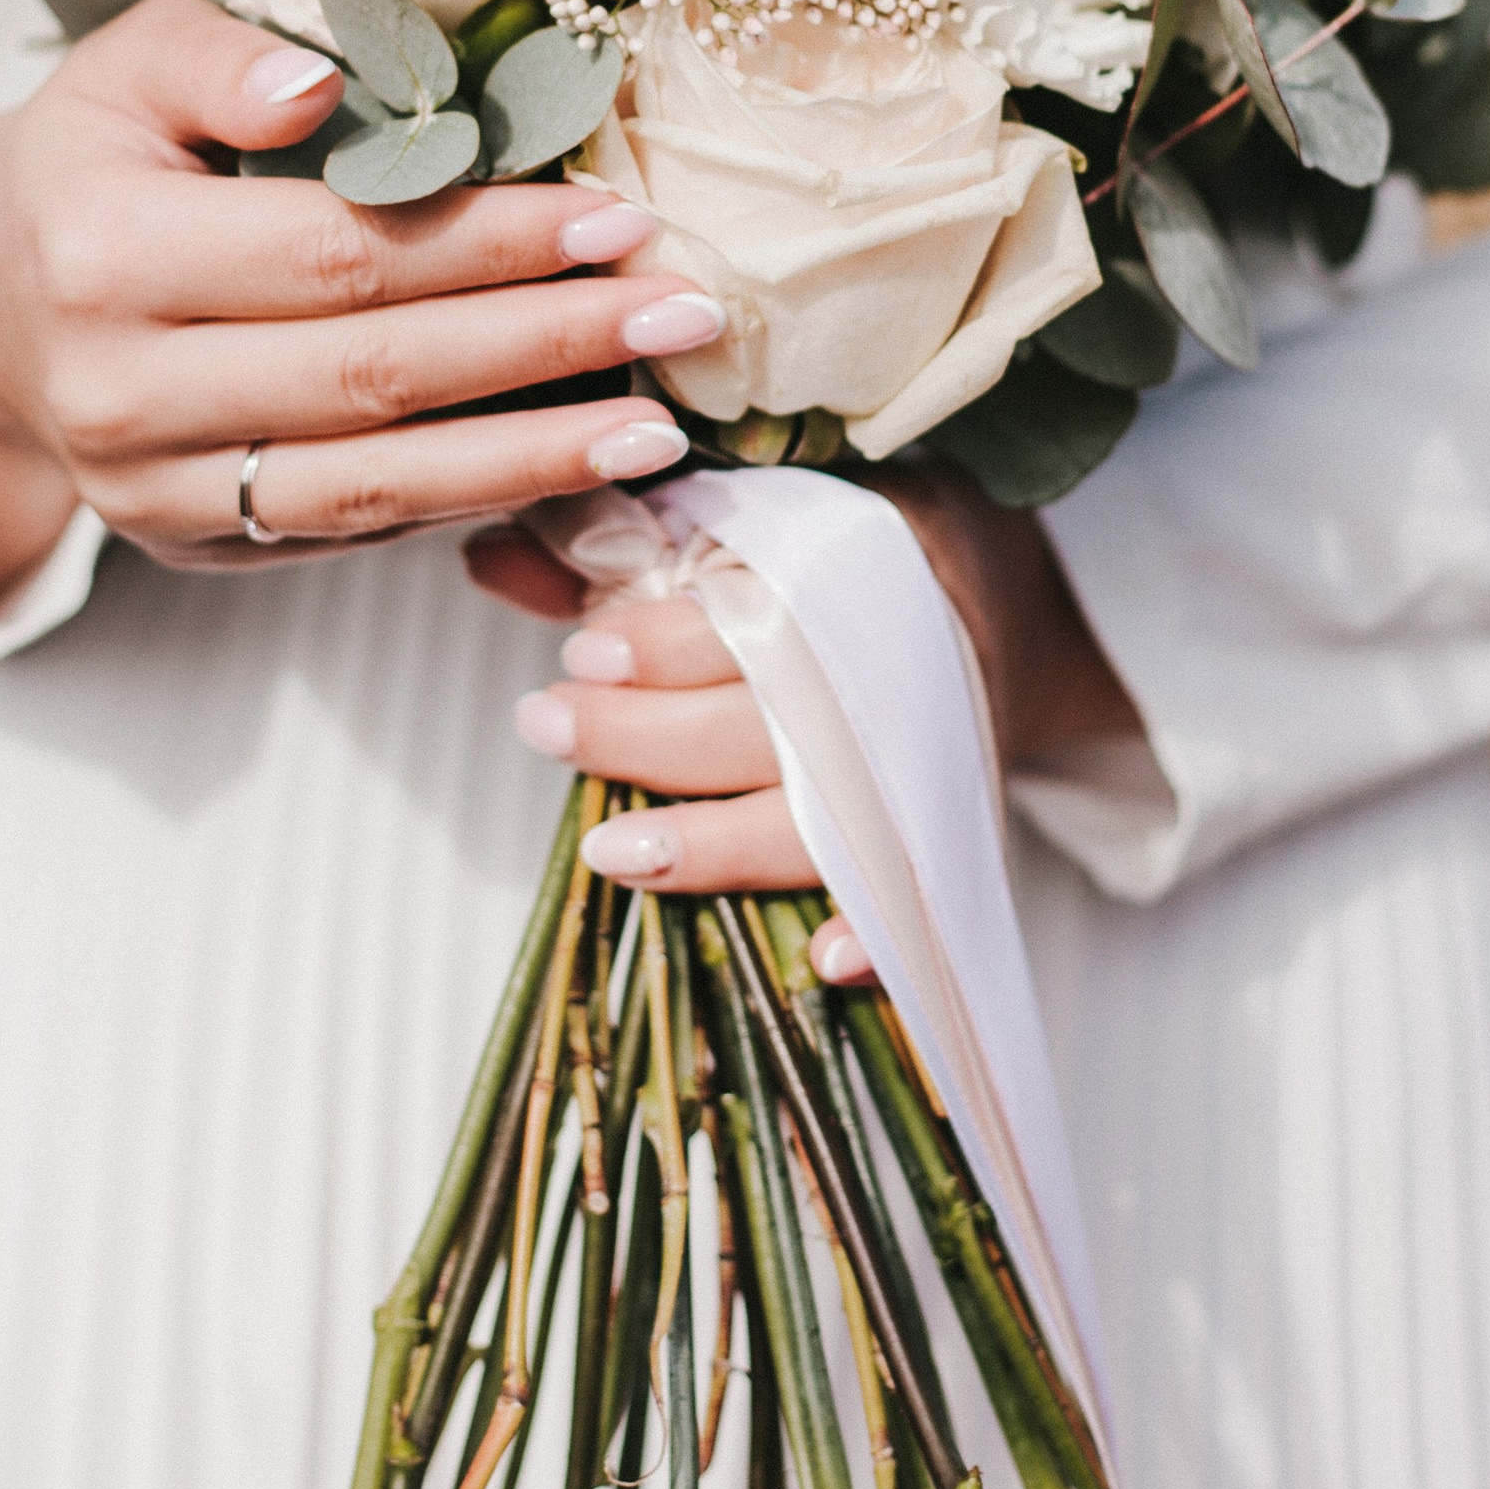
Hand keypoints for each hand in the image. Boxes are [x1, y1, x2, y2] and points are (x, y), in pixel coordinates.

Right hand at [0, 0, 728, 621]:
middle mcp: (121, 393)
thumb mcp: (120, 68)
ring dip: (534, 460)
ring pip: (373, 486)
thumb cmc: (89, 163)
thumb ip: (216, 54)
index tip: (619, 217)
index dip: (487, 243)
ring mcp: (156, 492)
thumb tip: (323, 82)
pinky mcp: (194, 548)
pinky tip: (573, 468)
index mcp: (105, 256)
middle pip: (373, 374)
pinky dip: (471, 504)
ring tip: (660, 428)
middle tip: (685, 311)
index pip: (335, 254)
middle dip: (547, 346)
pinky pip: (352, 533)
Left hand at [465, 457, 1143, 935]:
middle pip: (768, 722)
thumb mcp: (747, 523)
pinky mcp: (948, 839)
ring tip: (608, 848)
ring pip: (818, 822)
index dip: (667, 642)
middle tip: (548, 721)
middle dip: (647, 736)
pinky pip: (918, 903)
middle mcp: (899, 676)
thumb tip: (485, 559)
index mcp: (862, 577)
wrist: (1004, 605)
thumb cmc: (844, 563)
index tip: (583, 650)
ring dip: (714, 846)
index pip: (756, 617)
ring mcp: (928, 768)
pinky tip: (817, 965)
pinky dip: (876, 938)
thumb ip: (621, 547)